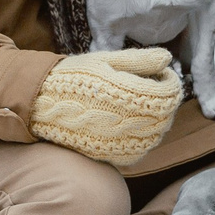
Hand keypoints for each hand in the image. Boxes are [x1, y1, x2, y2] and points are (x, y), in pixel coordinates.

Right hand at [30, 47, 183, 165]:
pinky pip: (140, 150)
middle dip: (165, 100)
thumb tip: (167, 59)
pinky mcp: (111, 155)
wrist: (43, 103)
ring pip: (156, 135)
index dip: (170, 81)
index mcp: (128, 95)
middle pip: (166, 116)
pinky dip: (143, 137)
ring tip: (140, 103)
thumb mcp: (106, 60)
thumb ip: (139, 60)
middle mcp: (127, 123)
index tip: (160, 73)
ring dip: (156, 119)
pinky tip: (131, 123)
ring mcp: (120, 143)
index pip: (169, 94)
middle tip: (152, 86)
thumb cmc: (76, 76)